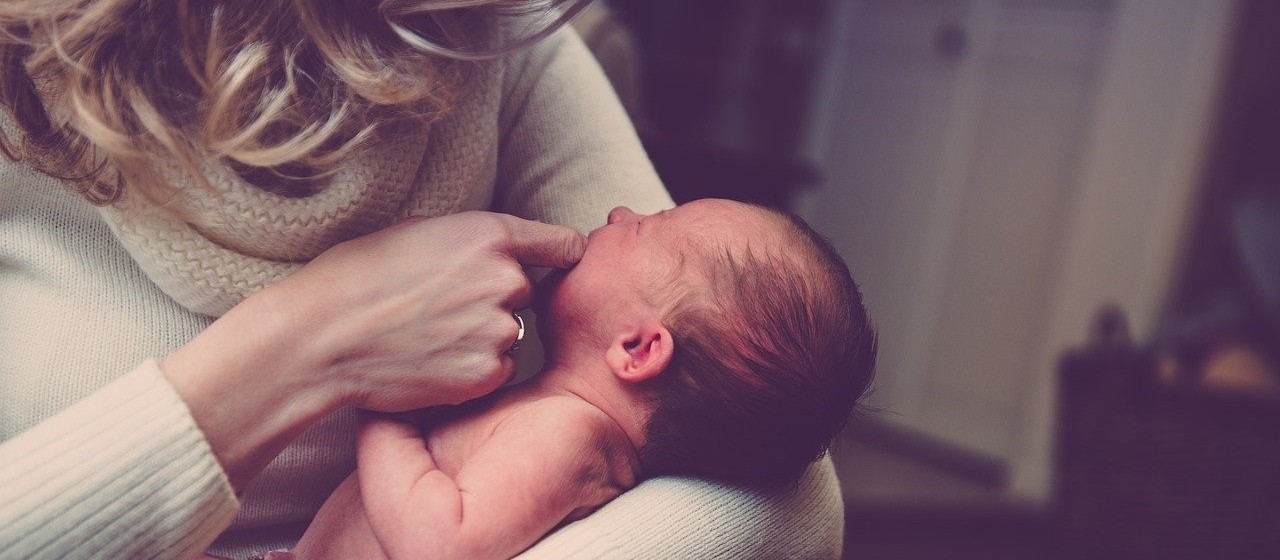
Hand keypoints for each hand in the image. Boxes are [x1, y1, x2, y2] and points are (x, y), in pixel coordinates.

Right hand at [161, 211, 583, 490]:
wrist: (322, 338)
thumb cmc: (357, 277)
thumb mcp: (419, 231)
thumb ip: (473, 239)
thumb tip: (504, 249)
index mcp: (489, 234)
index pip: (563, 243)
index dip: (560, 254)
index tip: (558, 262)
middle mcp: (504, 279)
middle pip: (525, 290)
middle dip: (496, 299)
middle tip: (443, 307)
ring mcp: (498, 329)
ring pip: (511, 333)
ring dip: (484, 336)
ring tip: (429, 335)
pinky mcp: (486, 373)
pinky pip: (498, 369)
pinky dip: (474, 369)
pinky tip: (432, 361)